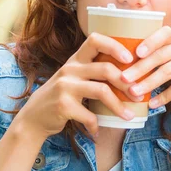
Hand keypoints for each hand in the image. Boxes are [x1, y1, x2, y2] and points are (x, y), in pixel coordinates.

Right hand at [16, 33, 141, 139]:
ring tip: (129, 116)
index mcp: (75, 60)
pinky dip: (97, 125)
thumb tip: (130, 76)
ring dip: (119, 106)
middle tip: (138, 95)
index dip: (115, 46)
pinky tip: (98, 131)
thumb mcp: (74, 79)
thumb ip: (93, 73)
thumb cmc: (61, 97)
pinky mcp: (63, 105)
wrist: (33, 118)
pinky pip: (90, 115)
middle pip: (105, 68)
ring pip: (101, 91)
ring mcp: (65, 87)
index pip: (95, 40)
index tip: (130, 59)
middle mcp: (70, 69)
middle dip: (126, 83)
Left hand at [120, 26, 170, 106]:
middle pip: (162, 56)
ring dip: (150, 83)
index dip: (150, 41)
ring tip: (134, 92)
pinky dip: (165, 96)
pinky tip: (152, 104)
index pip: (164, 33)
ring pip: (169, 71)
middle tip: (123, 78)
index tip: (136, 53)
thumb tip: (119, 60)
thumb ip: (154, 54)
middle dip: (141, 68)